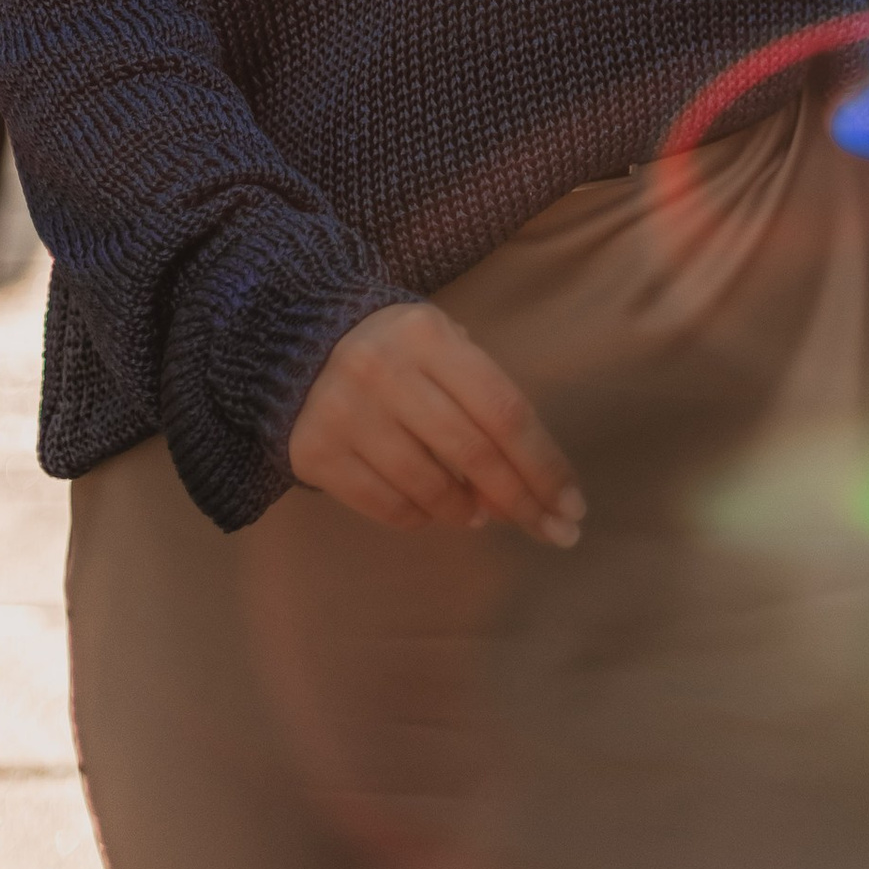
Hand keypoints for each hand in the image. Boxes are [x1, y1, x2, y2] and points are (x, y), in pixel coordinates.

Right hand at [288, 302, 584, 542]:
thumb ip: (484, 402)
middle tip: (552, 532)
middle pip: (474, 453)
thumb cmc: (398, 352)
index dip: (544, 463)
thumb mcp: (443, 348)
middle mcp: (384, 370)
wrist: (296, 345)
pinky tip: (434, 511)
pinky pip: (387, 506)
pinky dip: (422, 518)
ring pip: (430, 488)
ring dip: (468, 512)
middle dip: (521, 500)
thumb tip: (522, 489)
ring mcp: (345, 413)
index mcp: (428, 336)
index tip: (572, 505)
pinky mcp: (315, 453)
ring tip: (479, 514)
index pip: (504, 410)